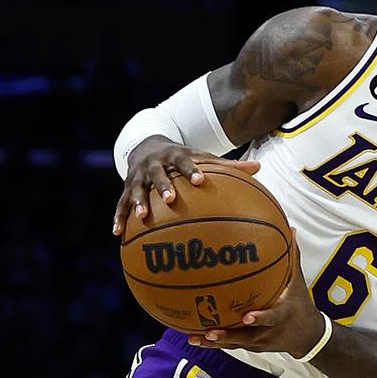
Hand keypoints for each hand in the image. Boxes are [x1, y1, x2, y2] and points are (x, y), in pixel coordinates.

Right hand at [113, 136, 260, 234]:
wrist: (146, 144)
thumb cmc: (183, 158)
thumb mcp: (202, 156)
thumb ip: (229, 165)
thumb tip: (259, 167)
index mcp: (175, 156)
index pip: (184, 162)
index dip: (191, 170)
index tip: (199, 180)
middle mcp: (154, 164)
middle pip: (158, 175)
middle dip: (163, 186)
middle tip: (171, 200)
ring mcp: (138, 177)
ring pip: (137, 190)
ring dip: (139, 203)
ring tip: (142, 217)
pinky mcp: (127, 188)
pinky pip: (121, 203)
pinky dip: (119, 217)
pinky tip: (117, 233)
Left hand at [187, 235, 324, 356]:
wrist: (308, 335)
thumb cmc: (300, 305)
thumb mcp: (298, 283)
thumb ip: (292, 258)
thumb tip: (290, 230)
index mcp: (281, 315)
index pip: (271, 318)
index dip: (259, 319)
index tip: (246, 317)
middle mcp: (269, 331)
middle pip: (246, 336)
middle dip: (228, 335)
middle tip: (210, 331)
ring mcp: (259, 341)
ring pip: (235, 343)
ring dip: (214, 342)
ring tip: (194, 337)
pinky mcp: (251, 347)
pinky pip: (231, 345)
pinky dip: (213, 343)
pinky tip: (194, 338)